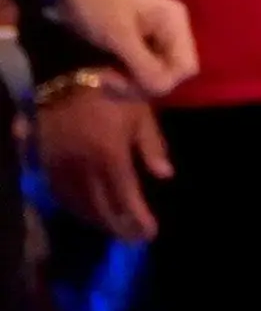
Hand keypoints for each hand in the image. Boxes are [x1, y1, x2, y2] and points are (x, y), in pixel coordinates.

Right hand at [40, 88, 171, 242]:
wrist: (70, 72)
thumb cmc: (116, 88)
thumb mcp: (143, 114)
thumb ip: (153, 147)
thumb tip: (165, 176)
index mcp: (110, 156)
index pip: (125, 198)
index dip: (137, 219)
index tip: (149, 234)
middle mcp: (83, 167)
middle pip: (99, 207)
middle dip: (117, 226)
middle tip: (133, 239)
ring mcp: (60, 165)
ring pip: (76, 204)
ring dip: (95, 220)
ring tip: (113, 228)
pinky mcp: (44, 160)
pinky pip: (58, 192)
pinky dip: (73, 206)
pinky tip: (84, 210)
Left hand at [55, 0, 199, 98]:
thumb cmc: (97, 3)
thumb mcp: (118, 34)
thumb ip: (143, 63)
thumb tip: (162, 89)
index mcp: (174, 24)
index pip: (186, 67)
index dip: (163, 80)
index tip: (128, 79)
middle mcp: (171, 34)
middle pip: (171, 75)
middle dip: (140, 85)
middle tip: (108, 81)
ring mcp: (155, 42)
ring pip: (155, 78)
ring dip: (128, 86)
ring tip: (102, 79)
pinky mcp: (139, 49)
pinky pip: (140, 74)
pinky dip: (123, 81)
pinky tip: (104, 77)